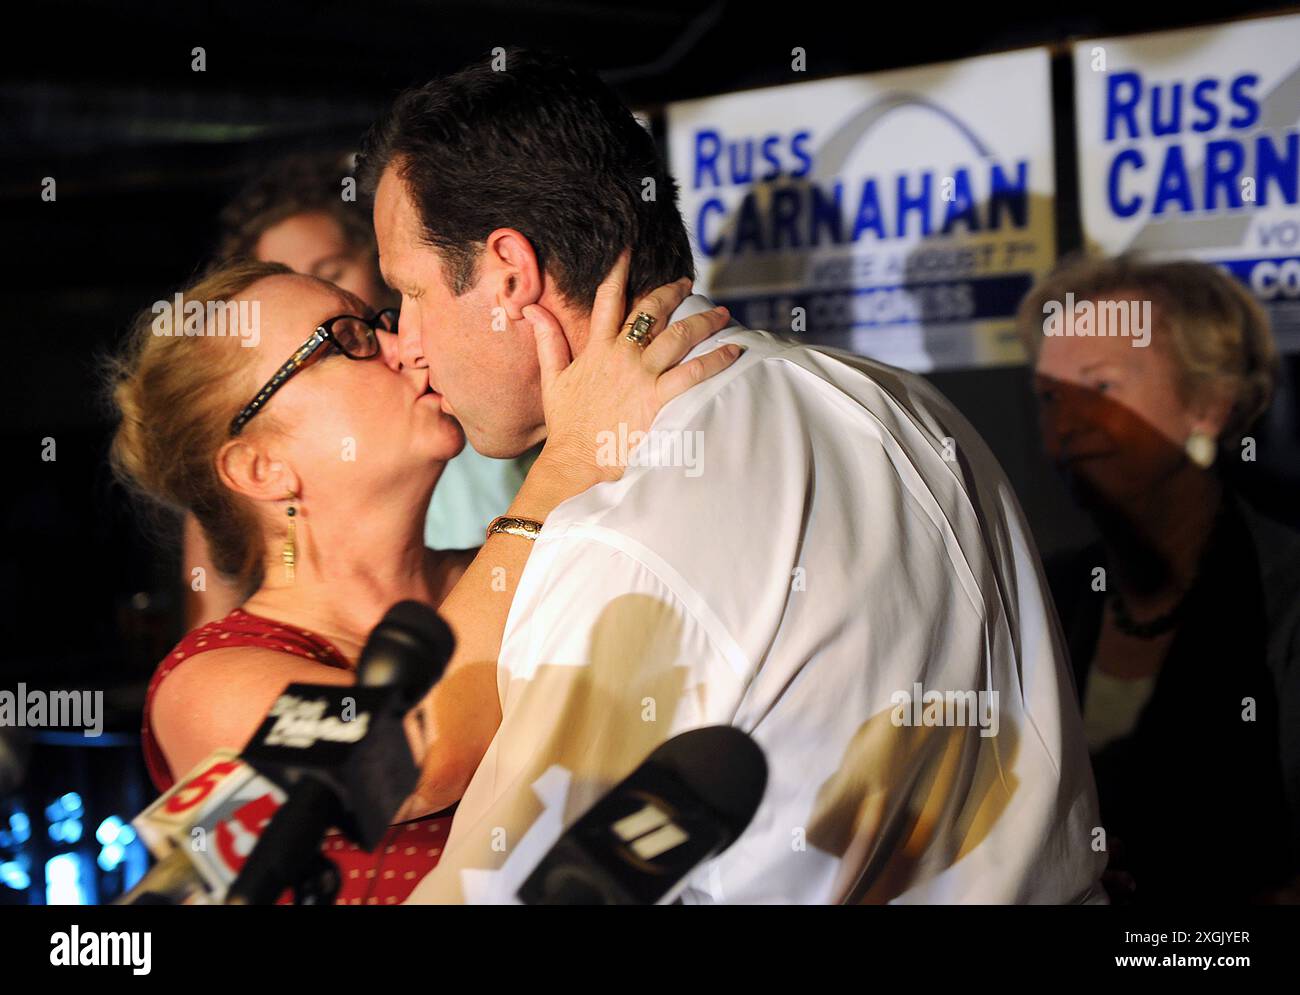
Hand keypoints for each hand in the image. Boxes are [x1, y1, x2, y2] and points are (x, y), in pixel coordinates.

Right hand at [523, 250, 741, 484]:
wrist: (576, 461)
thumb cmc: (567, 425)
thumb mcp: (552, 379)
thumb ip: (548, 341)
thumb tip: (532, 308)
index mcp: (597, 348)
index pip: (608, 299)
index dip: (619, 270)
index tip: (629, 249)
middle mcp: (622, 355)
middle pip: (652, 310)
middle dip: (672, 291)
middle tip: (688, 283)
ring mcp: (642, 375)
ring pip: (678, 336)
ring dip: (703, 321)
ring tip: (722, 313)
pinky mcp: (658, 398)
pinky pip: (693, 373)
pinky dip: (716, 360)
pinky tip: (733, 350)